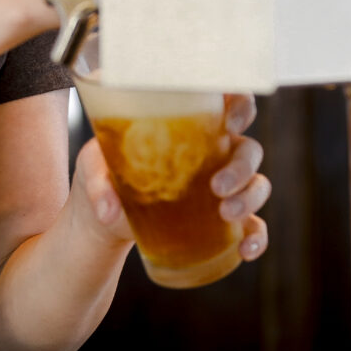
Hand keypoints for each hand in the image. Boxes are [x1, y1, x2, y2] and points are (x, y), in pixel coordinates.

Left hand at [71, 92, 270, 262]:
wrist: (102, 218)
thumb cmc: (103, 174)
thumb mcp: (92, 167)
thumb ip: (99, 181)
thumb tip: (109, 211)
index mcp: (188, 124)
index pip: (227, 100)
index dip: (241, 103)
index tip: (230, 119)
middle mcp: (212, 152)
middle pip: (248, 148)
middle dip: (242, 166)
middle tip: (216, 186)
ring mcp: (221, 186)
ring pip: (257, 184)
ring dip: (250, 198)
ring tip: (226, 213)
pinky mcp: (220, 220)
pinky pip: (253, 225)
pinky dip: (256, 237)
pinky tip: (246, 249)